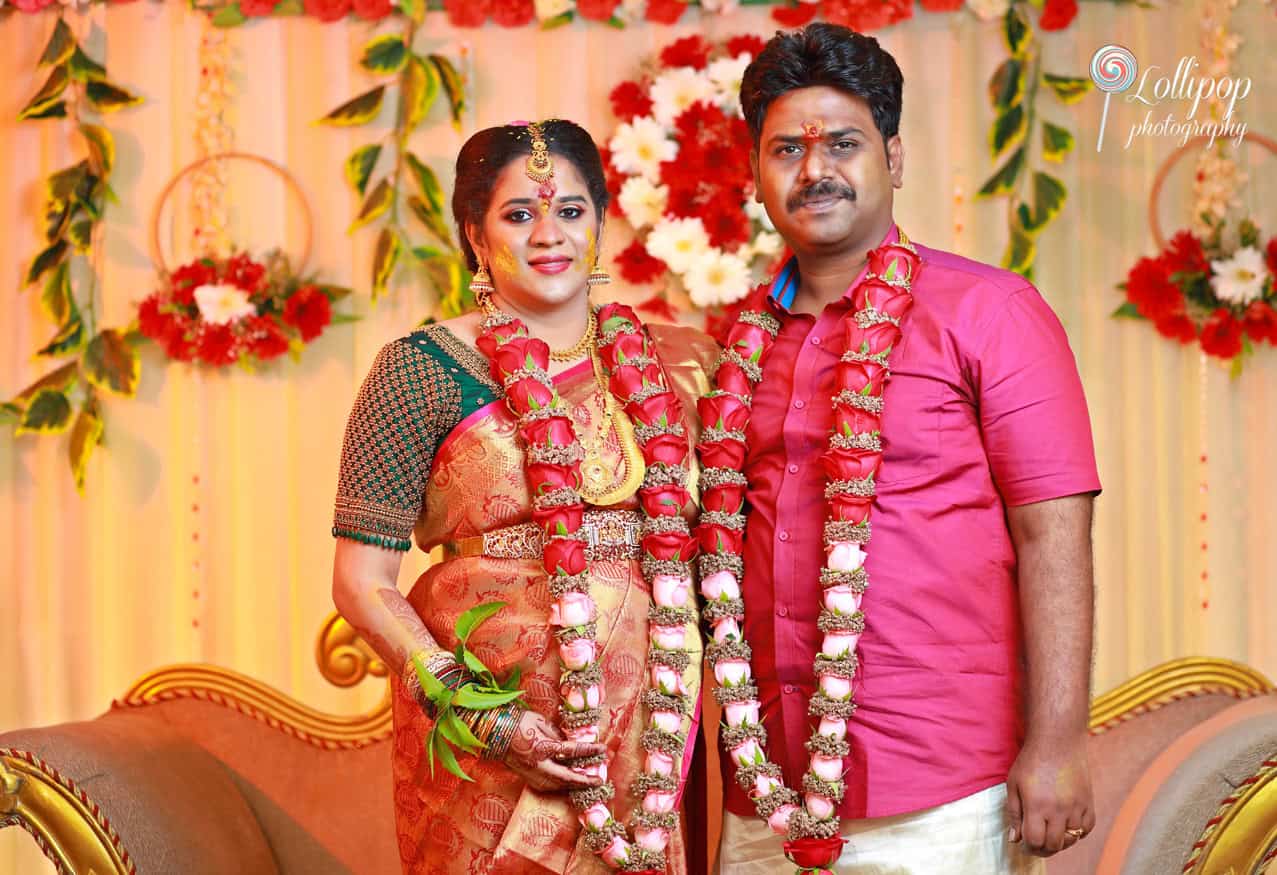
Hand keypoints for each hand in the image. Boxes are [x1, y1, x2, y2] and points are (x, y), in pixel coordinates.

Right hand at [505, 710, 607, 791]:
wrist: (494, 732)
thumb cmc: (518, 722)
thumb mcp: (541, 722)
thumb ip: (557, 734)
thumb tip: (571, 743)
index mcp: (542, 747)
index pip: (571, 751)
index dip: (589, 750)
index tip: (602, 749)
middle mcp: (538, 765)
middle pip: (567, 777)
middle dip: (585, 780)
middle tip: (599, 780)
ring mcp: (531, 774)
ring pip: (557, 785)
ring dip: (574, 785)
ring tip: (587, 783)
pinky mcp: (527, 778)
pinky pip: (548, 786)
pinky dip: (560, 786)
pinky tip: (568, 783)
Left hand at [1006, 733, 1095, 856]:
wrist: (1058, 742)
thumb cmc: (1031, 761)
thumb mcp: (1013, 784)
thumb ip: (1014, 813)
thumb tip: (1015, 839)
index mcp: (1037, 805)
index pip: (1035, 841)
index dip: (1028, 846)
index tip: (1025, 843)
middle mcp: (1059, 809)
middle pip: (1054, 845)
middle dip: (1043, 849)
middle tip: (1037, 843)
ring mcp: (1077, 807)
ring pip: (1071, 840)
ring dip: (1060, 842)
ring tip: (1050, 834)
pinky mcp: (1089, 803)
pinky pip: (1086, 829)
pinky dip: (1077, 833)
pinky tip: (1066, 826)